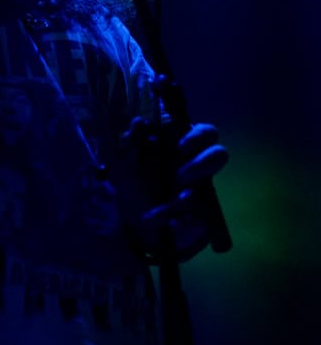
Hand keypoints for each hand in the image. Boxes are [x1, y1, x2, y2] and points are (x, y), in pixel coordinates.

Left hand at [131, 121, 229, 262]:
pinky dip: (186, 222)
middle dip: (202, 163)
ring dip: (189, 196)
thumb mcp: (125, 163)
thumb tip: (138, 121)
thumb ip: (130, 143)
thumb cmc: (135, 180)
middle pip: (219, 155)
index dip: (198, 136)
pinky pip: (202, 219)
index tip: (180, 146)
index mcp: (183, 147)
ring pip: (208, 190)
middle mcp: (196, 166)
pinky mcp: (198, 216)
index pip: (205, 133)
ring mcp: (200, 191)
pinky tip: (172, 223)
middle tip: (180, 175)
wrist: (132, 217)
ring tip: (172, 202)